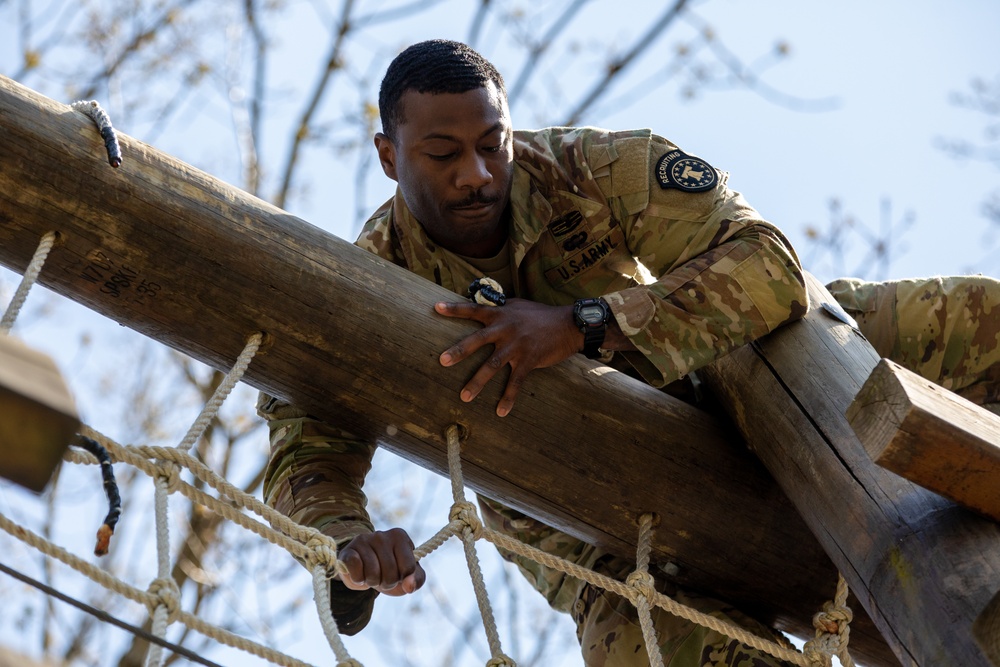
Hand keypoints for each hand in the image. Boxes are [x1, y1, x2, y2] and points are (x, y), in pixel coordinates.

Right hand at [338, 528, 424, 595]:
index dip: (402, 578)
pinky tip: (359, 574)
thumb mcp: (408, 575)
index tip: (398, 573)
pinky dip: (358, 579)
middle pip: (391, 573)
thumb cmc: (390, 570)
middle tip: (382, 576)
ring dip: (372, 582)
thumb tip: (409, 586)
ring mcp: (363, 540)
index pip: (408, 567)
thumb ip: (416, 580)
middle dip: (387, 582)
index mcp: (400, 537)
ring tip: (371, 575)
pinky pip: (356, 569)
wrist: (363, 569)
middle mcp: (382, 535)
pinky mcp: (348, 550)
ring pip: (373, 573)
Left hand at [435, 298, 582, 416]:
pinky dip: (508, 398)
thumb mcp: (517, 306)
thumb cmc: (540, 315)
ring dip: (477, 382)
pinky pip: (516, 382)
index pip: (473, 309)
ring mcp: (516, 346)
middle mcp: (505, 329)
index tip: (436, 308)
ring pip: (492, 365)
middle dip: (459, 351)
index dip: (455, 309)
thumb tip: (483, 308)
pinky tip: (501, 412)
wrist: (569, 324)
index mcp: (500, 314)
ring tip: (464, 396)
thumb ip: (499, 310)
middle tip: (442, 361)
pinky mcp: (529, 360)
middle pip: (477, 340)